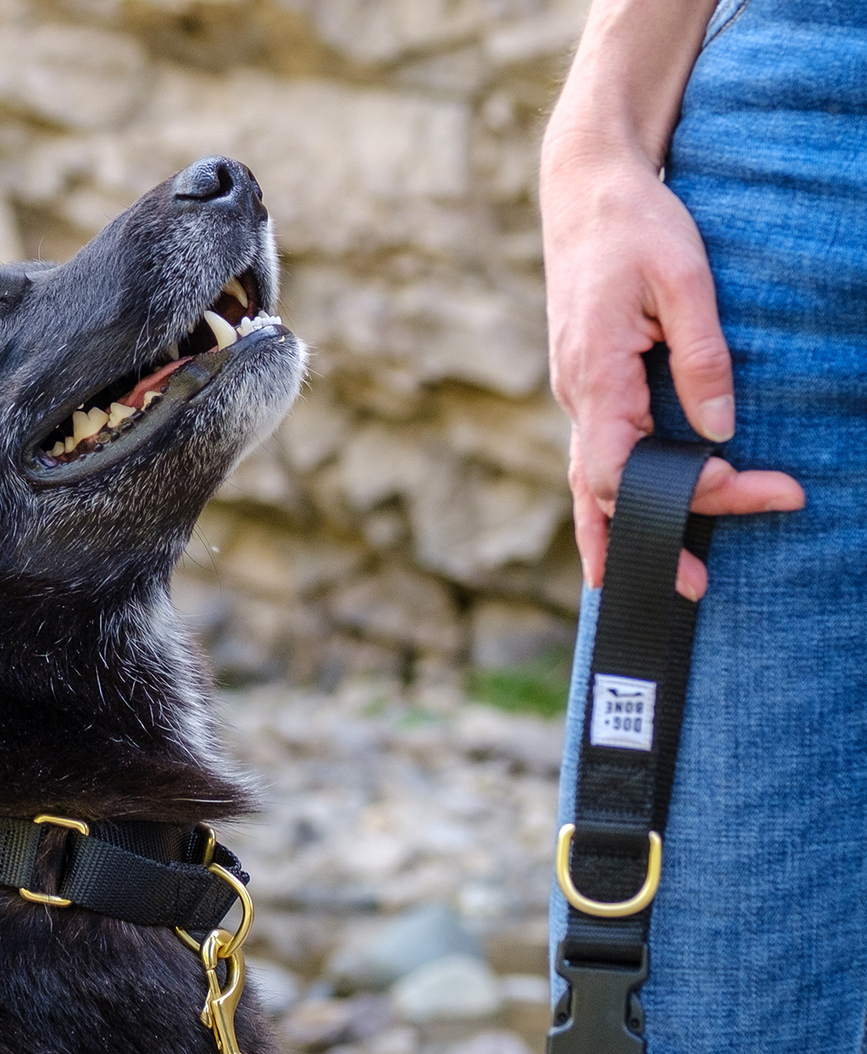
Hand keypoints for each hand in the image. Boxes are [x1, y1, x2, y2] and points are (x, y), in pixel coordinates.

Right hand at [543, 145, 803, 599]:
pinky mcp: (586, 388)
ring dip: (610, 538)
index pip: (621, 468)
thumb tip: (720, 429)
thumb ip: (702, 357)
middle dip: (644, 542)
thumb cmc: (635, 224)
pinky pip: (589, 460)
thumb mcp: (684, 278)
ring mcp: (574, 396)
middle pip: (599, 493)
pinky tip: (619, 528)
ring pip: (584, 485)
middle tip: (694, 587)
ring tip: (632, 585)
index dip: (683, 493)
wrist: (585, 189)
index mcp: (594, 375)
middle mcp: (575, 396)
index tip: (756, 486)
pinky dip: (603, 503)